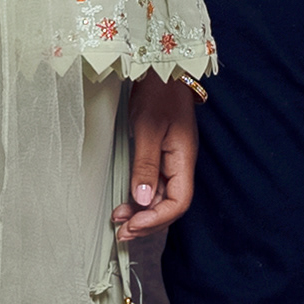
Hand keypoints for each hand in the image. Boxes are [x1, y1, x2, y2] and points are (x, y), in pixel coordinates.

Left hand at [117, 77, 199, 236]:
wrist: (160, 69)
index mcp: (183, 158)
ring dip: (141, 213)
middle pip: (169, 204)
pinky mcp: (160, 156)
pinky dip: (139, 198)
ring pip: (160, 197)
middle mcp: (180, 164)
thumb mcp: (148, 128)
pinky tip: (125, 203)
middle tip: (121, 233)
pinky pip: (153, 185)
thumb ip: (146, 164)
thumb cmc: (157, 93)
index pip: (179, 201)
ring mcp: (171, 160)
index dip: (157, 218)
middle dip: (147, 223)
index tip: (133, 224)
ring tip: (119, 222)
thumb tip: (143, 200)